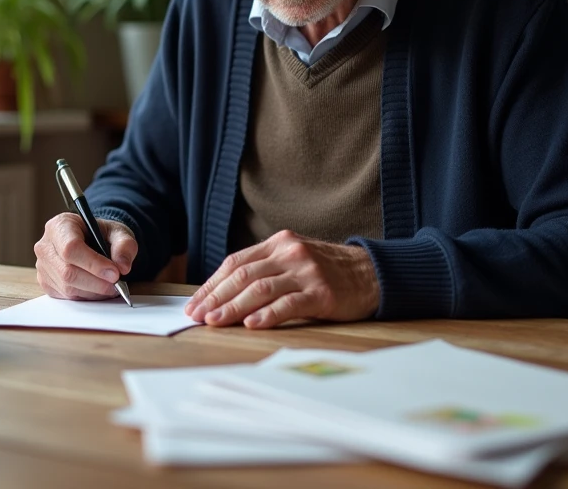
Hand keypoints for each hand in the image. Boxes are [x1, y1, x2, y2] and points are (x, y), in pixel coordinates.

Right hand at [34, 213, 136, 299]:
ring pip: (67, 287)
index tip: (114, 273)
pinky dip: (86, 296)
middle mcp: (46, 246)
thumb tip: (122, 266)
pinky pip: (66, 296)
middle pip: (67, 271)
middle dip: (96, 282)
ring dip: (94, 291)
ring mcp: (43, 266)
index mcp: (60, 225)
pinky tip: (98, 289)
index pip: (71, 248)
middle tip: (117, 284)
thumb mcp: (118, 232)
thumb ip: (124, 245)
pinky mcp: (46, 283)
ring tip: (111, 286)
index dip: (93, 264)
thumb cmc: (101, 234)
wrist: (92, 241)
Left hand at [184, 230, 379, 328]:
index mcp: (279, 242)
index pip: (236, 263)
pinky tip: (252, 324)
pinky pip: (288, 304)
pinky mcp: (321, 292)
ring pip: (261, 289)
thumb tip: (224, 294)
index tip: (195, 303)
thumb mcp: (294, 259)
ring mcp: (306, 272)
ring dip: (234, 307)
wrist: (371, 273)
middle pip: (244, 276)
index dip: (212, 284)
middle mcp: (290, 253)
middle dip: (216, 297)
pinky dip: (267, 315)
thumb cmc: (327, 271)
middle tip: (197, 315)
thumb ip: (265, 269)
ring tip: (216, 322)